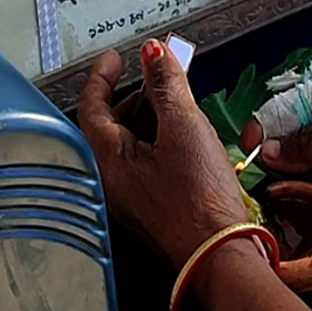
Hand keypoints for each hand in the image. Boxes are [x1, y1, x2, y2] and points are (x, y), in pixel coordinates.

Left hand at [79, 40, 252, 269]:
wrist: (220, 256)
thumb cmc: (198, 201)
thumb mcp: (184, 128)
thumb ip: (167, 86)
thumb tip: (154, 54)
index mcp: (107, 160)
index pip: (92, 106)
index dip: (103, 76)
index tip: (115, 58)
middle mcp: (111, 181)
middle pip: (110, 125)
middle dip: (134, 96)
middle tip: (158, 77)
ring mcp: (130, 198)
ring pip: (130, 145)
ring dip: (151, 119)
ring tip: (180, 105)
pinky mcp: (151, 210)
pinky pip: (145, 164)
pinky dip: (160, 142)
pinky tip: (187, 140)